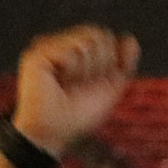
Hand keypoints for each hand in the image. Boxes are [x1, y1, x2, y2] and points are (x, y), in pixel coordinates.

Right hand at [14, 26, 139, 154]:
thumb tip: (130, 39)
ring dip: (86, 69)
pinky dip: (72, 68)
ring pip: (88, 40)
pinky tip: (58, 82)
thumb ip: (123, 63)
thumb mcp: (111, 88)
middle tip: (79, 85)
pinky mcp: (37, 54)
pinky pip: (72, 48)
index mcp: (78, 51)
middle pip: (99, 35)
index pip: (106, 38)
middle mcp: (62, 45)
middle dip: (99, 66)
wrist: (55, 132)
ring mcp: (48, 48)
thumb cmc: (80, 114)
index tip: (95, 83)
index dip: (109, 62)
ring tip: (68, 84)